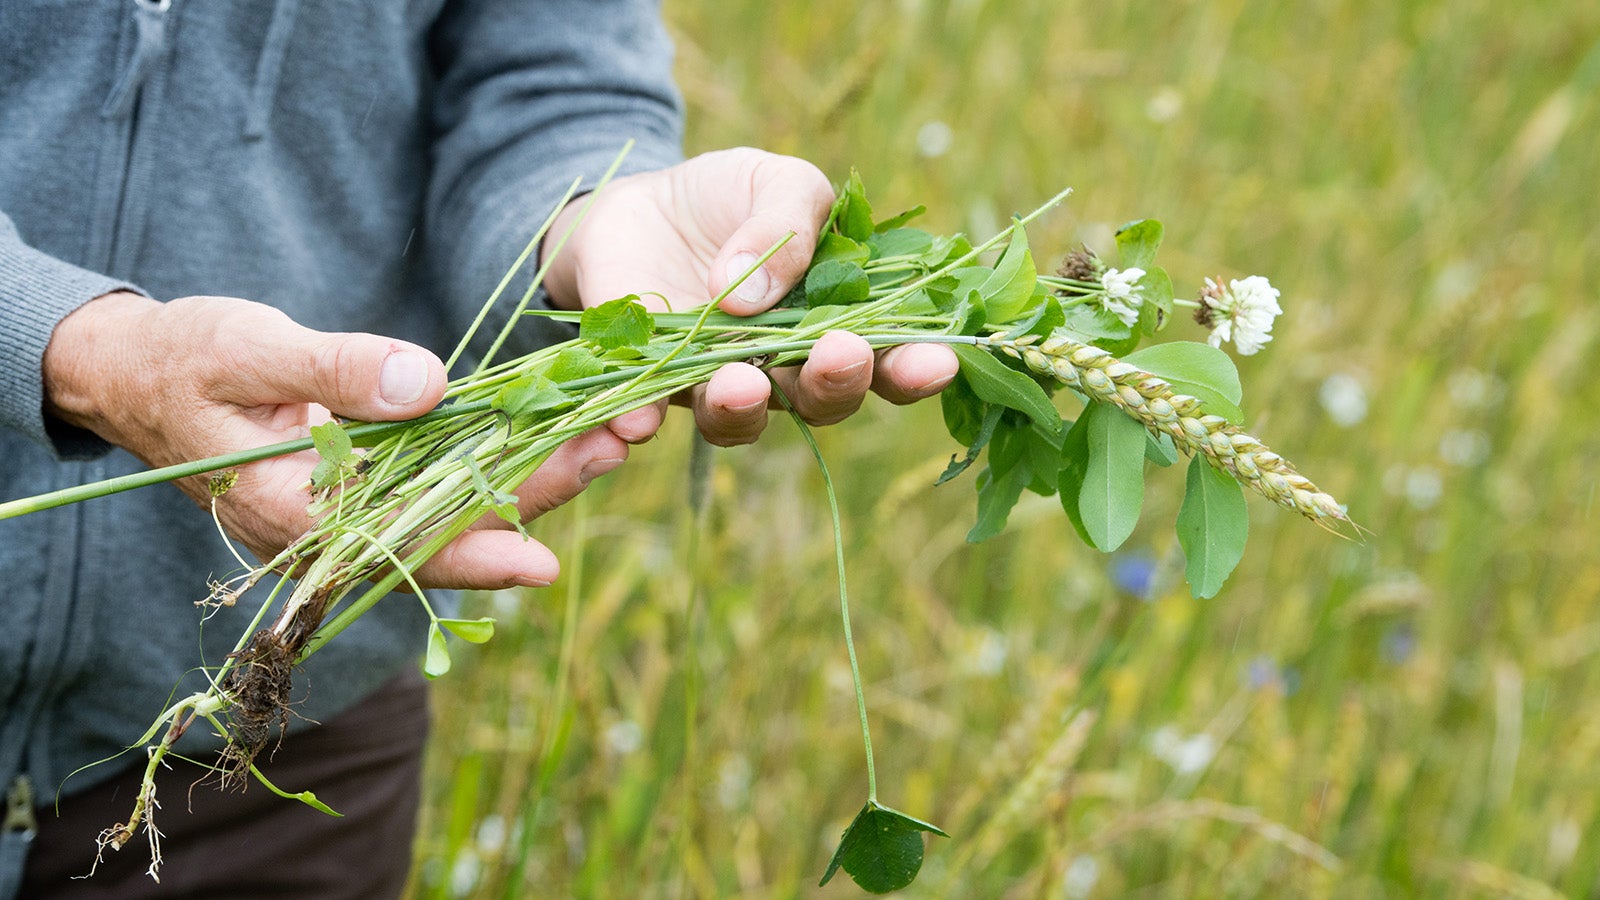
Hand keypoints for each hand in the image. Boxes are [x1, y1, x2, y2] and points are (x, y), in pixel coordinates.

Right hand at [42, 292, 621, 588]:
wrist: (139, 373)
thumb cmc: (183, 359)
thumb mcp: (248, 350)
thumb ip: (334, 368)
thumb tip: (429, 386)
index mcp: (294, 514)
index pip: (398, 547)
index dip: (473, 554)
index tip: (539, 562)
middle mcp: (333, 525)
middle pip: (450, 524)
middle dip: (535, 493)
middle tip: (614, 450)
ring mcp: (353, 503)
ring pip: (456, 501)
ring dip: (532, 471)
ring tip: (609, 439)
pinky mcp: (368, 474)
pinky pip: (442, 475)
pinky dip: (497, 452)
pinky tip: (555, 429)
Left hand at [541, 147, 958, 446]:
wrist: (640, 201)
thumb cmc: (731, 197)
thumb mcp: (776, 184)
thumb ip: (787, 225)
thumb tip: (749, 291)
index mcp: (837, 324)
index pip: (888, 361)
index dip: (915, 369)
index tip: (936, 361)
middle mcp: (786, 369)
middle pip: (822, 400)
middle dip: (837, 382)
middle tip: (841, 353)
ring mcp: (720, 384)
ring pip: (741, 419)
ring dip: (743, 407)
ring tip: (739, 383)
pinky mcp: (650, 385)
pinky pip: (649, 413)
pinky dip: (642, 418)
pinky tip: (635, 421)